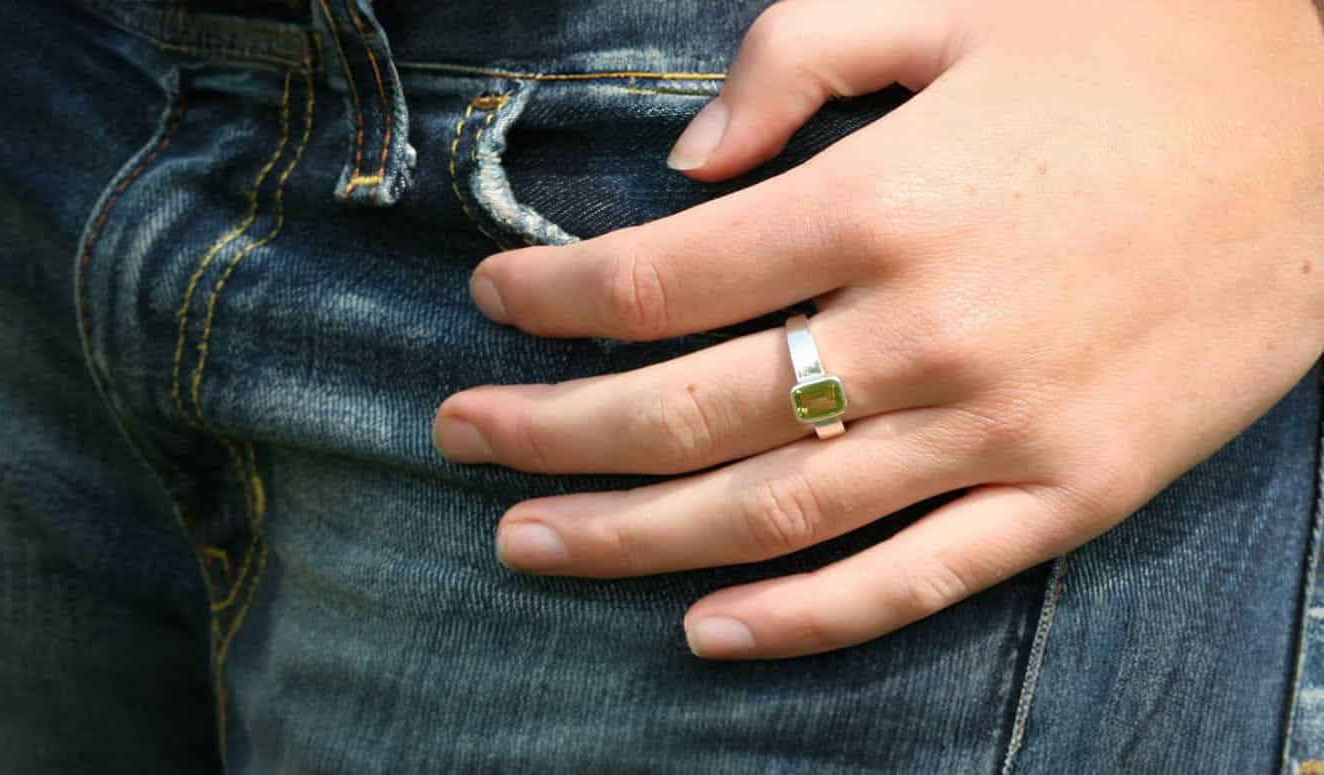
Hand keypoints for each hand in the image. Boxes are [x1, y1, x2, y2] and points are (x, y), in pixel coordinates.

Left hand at [431, 0, 1323, 659]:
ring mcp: (1000, 428)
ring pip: (771, 514)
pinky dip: (802, 619)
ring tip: (525, 544)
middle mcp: (923, 332)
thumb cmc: (1144, 45)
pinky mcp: (1075, 493)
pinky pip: (916, 582)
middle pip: (682, 413)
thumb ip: (793, 58)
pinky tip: (705, 632)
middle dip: (548, 434)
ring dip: (629, 540)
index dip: (549, 299)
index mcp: (878, 201)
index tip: (490, 300)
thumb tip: (679, 164)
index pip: (655, 281)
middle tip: (457, 441)